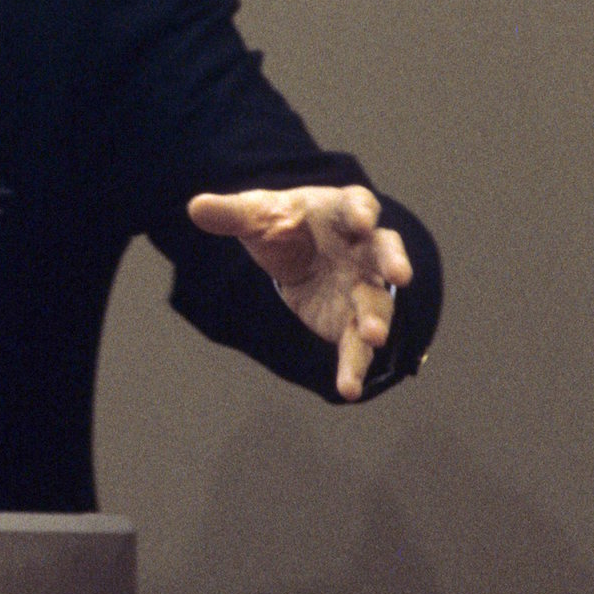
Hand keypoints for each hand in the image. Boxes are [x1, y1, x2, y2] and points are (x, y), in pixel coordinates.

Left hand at [187, 185, 412, 400]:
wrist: (293, 250)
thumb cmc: (285, 223)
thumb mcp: (257, 215)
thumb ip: (232, 214)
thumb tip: (195, 208)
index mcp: (343, 211)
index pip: (358, 205)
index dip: (362, 211)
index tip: (362, 219)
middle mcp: (364, 249)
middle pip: (385, 252)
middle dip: (393, 263)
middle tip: (399, 275)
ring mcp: (362, 286)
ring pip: (376, 303)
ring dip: (377, 319)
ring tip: (374, 337)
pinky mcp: (350, 321)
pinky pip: (355, 344)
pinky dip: (353, 365)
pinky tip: (347, 388)